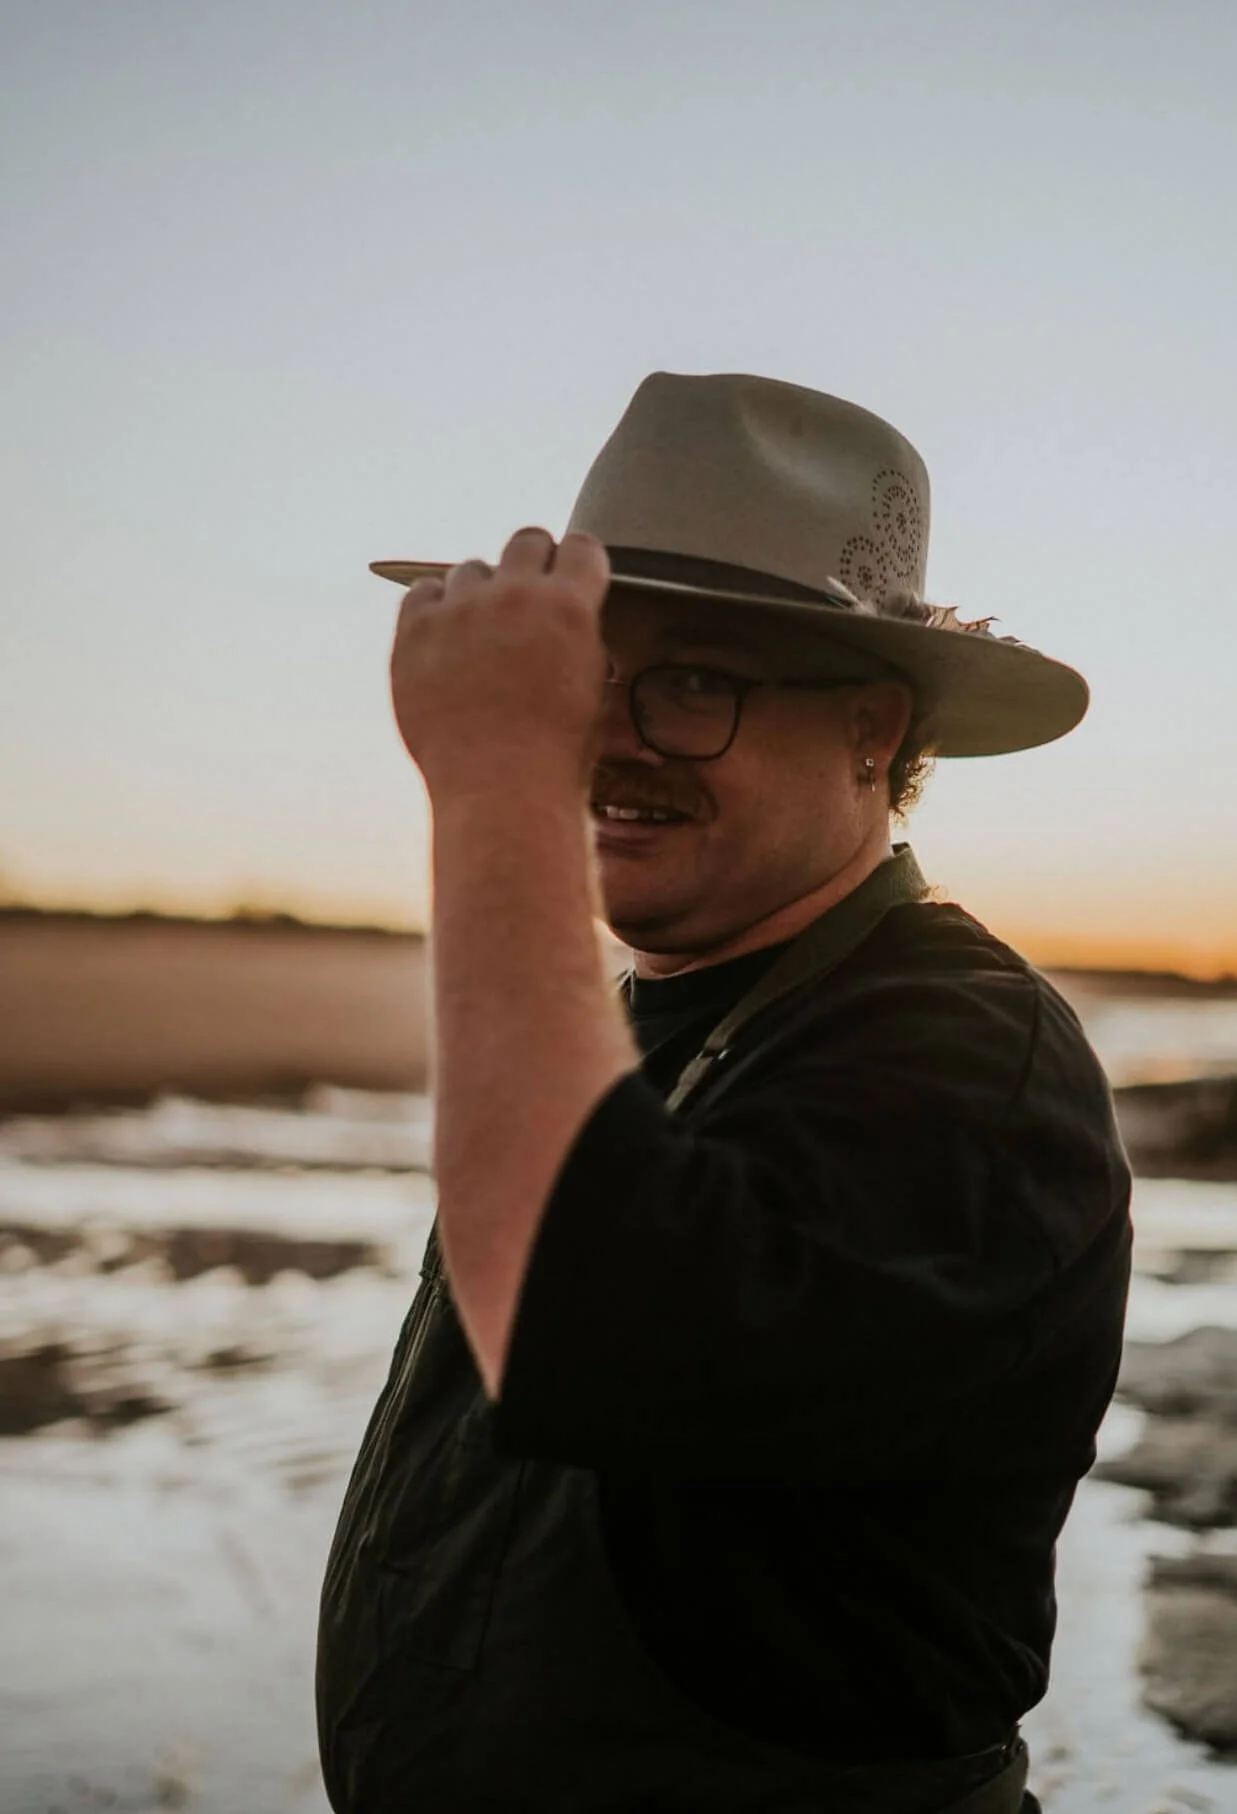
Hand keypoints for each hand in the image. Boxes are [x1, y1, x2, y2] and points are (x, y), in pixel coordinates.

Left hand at [390, 526, 609, 795]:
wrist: (500, 790)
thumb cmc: (555, 753)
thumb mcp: (592, 687)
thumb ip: (579, 638)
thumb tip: (566, 618)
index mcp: (570, 606)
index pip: (581, 546)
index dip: (577, 563)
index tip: (569, 578)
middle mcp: (516, 595)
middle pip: (525, 541)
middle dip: (531, 565)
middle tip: (526, 602)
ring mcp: (461, 610)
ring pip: (472, 569)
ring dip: (480, 593)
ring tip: (481, 636)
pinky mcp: (416, 631)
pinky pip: (423, 593)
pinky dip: (435, 608)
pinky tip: (445, 639)